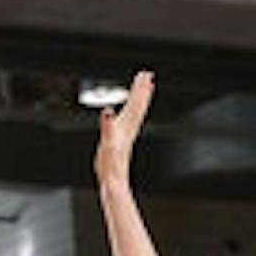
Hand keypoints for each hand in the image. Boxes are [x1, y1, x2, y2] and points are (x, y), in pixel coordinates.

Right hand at [94, 69, 154, 185]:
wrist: (114, 181)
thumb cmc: (110, 165)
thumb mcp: (108, 144)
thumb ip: (108, 126)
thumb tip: (108, 110)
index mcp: (126, 126)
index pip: (135, 103)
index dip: (139, 89)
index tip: (144, 74)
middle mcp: (129, 129)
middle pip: (138, 105)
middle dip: (142, 90)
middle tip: (147, 74)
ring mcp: (127, 134)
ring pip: (137, 113)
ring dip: (140, 99)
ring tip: (145, 88)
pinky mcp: (122, 140)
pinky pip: (130, 121)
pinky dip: (132, 112)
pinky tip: (130, 111)